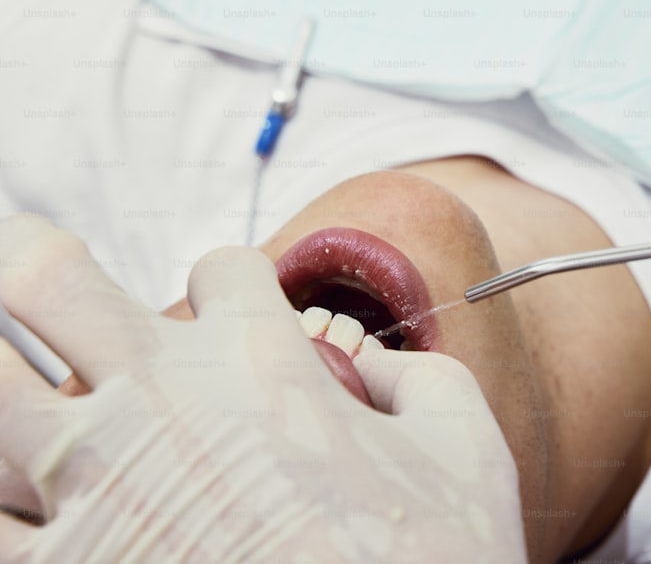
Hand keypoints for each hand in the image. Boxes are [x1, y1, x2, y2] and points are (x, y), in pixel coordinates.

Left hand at [0, 214, 524, 562]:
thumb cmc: (436, 561)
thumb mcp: (467, 446)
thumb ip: (420, 379)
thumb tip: (378, 369)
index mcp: (261, 359)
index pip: (220, 266)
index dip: (235, 277)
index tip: (240, 308)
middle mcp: (161, 405)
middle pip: (42, 276)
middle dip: (21, 253)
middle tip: (20, 256)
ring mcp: (98, 489)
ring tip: (11, 368)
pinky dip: (2, 494)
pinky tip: (27, 488)